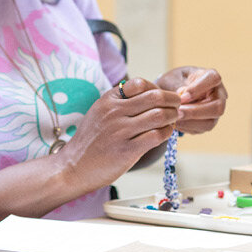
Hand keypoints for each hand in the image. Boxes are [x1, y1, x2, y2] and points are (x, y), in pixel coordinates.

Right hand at [57, 77, 180, 188]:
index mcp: (107, 100)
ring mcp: (120, 131)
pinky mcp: (127, 150)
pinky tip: (165, 134)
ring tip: (173, 120)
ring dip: (172, 117)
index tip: (162, 97)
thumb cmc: (91, 141)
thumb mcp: (99, 113)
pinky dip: (167, 133)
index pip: (140, 84)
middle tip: (177, 106)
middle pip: (155, 97)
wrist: (74, 167)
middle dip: (172, 101)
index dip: (157, 88)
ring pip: (159, 115)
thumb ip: (120, 103)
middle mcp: (114, 112)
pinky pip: (157, 136)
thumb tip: (150, 95)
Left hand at [156, 66, 226, 134]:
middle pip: (217, 107)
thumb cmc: (173, 81)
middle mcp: (218, 94)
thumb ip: (177, 86)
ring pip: (210, 122)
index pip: (213, 79)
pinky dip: (187, 127)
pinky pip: (201, 129)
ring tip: (174, 119)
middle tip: (177, 112)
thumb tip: (183, 100)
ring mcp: (214, 110)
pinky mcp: (207, 122)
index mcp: (210, 76)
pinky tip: (175, 123)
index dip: (198, 88)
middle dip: (195, 112)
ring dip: (190, 122)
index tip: (182, 96)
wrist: (170, 92)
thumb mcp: (172, 78)